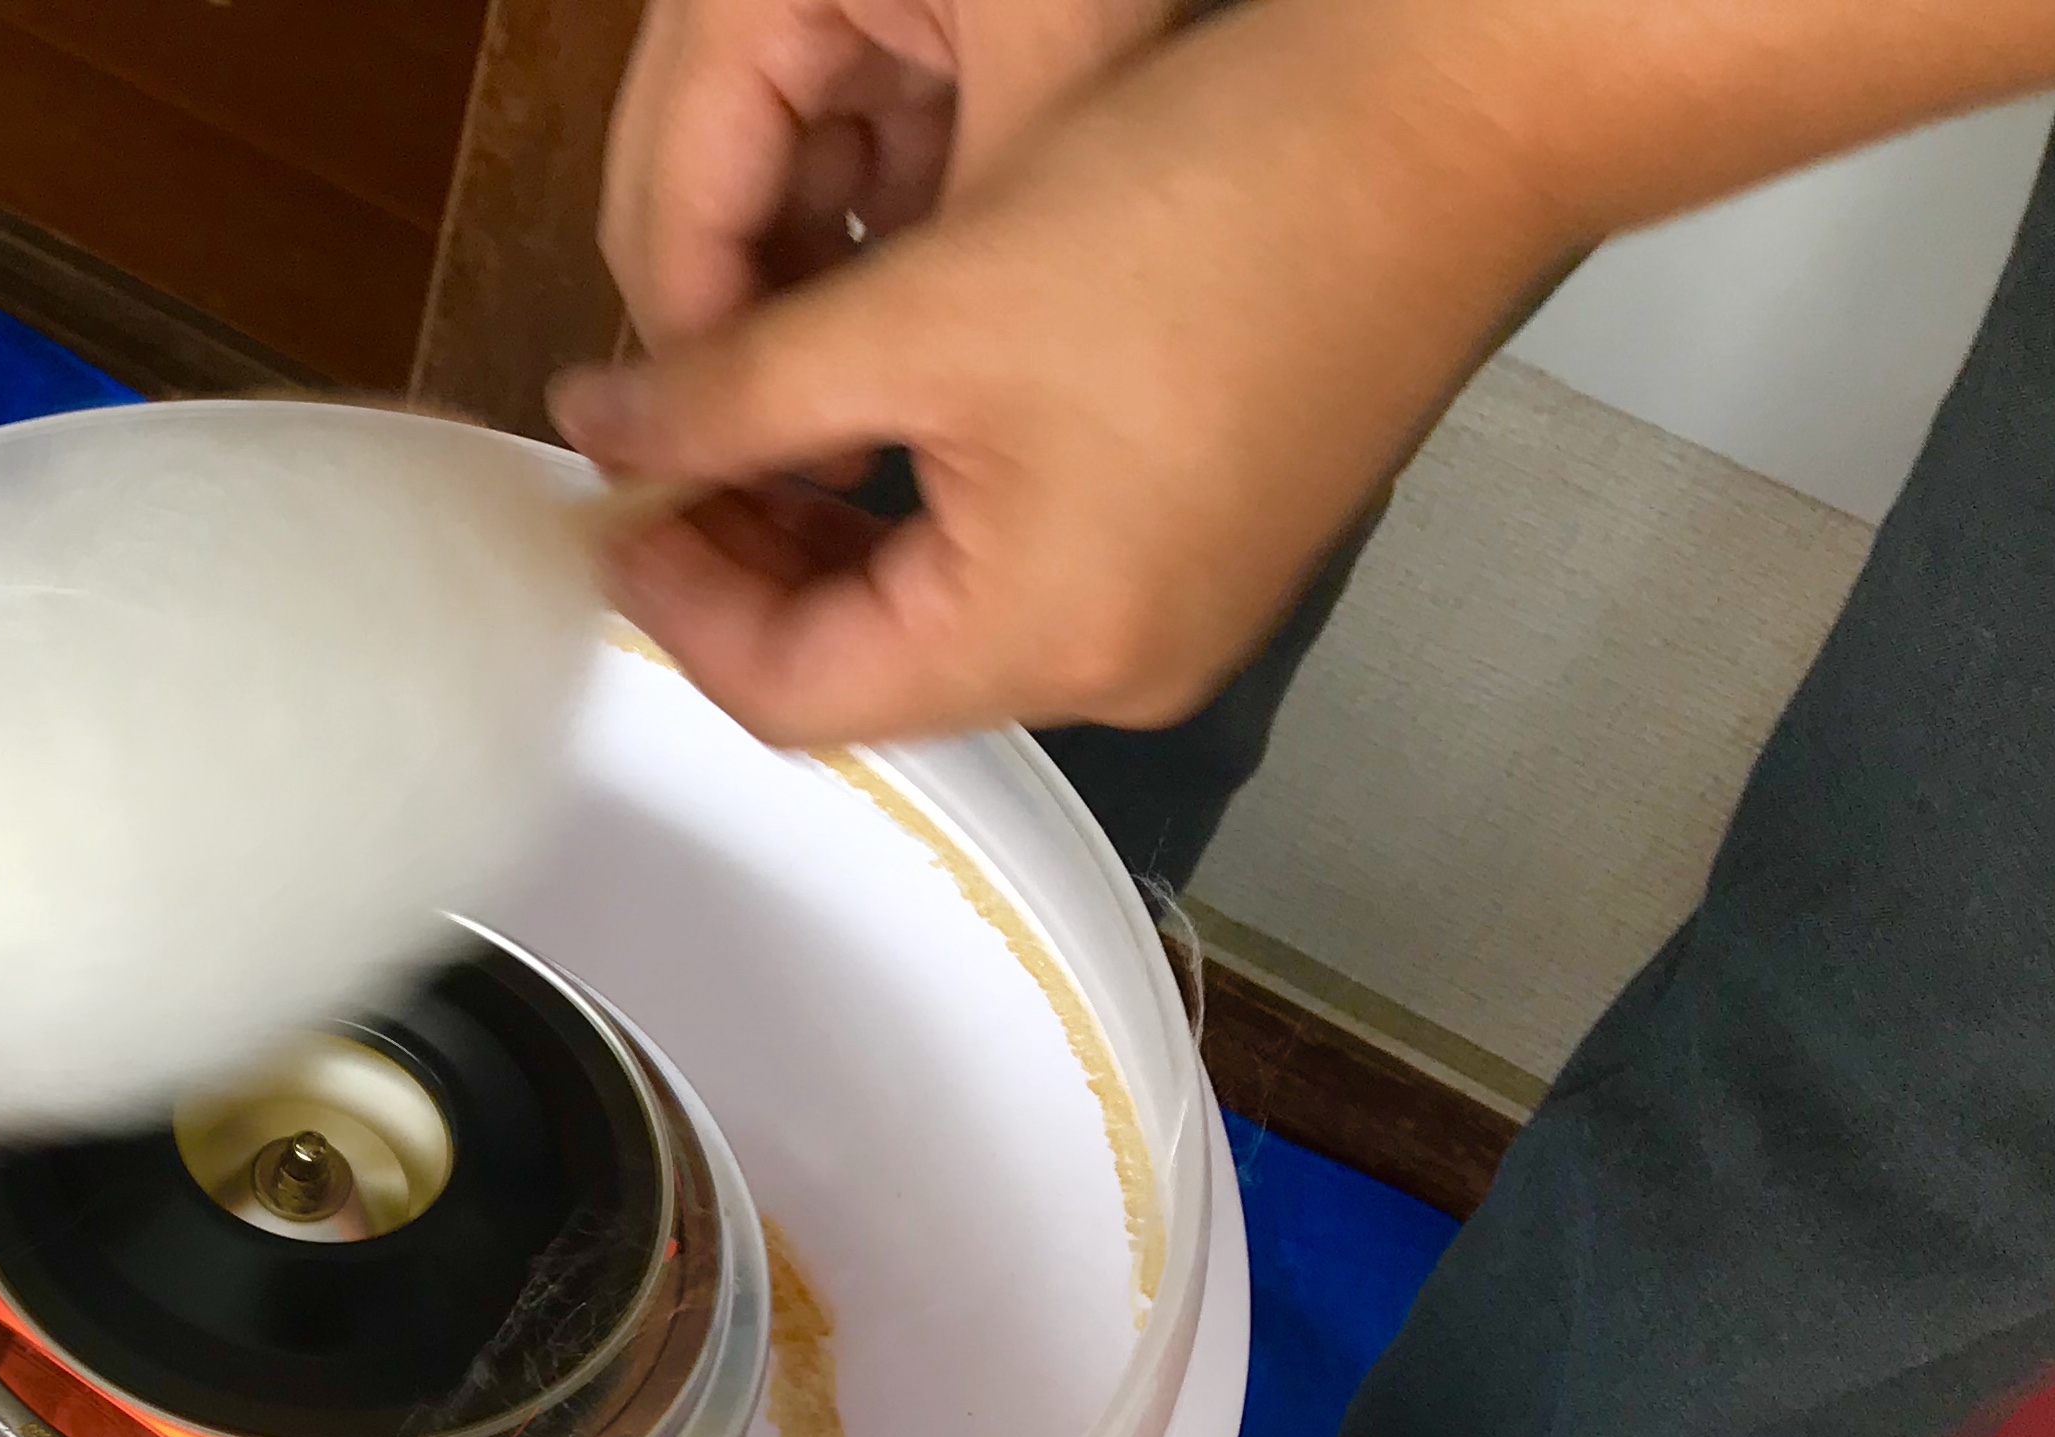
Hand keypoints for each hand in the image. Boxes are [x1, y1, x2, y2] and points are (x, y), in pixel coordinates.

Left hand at [557, 0, 1569, 745]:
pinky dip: (932, 512)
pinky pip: (1027, 570)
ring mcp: (1172, 620)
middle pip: (867, 675)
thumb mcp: (925, 303)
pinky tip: (881, 416)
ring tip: (754, 423)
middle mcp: (1115, 671)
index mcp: (1045, 642)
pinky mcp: (1209, 552)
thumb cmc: (1217, 200)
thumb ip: (736, 392)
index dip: (678, 607)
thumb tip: (599, 432)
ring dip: (834, 536)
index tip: (610, 502)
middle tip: (665, 455)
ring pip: (941, 621)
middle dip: (748, 573)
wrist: (1456, 120)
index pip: (793, 698)